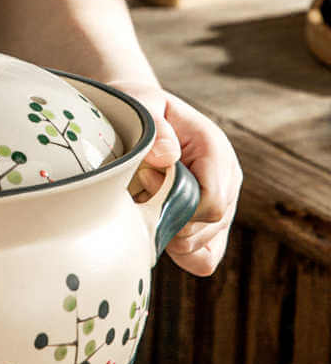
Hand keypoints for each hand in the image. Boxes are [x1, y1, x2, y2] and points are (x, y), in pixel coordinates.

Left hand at [108, 82, 241, 276]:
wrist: (141, 117)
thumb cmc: (139, 111)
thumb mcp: (142, 105)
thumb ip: (155, 127)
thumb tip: (165, 156)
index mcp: (214, 150)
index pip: (210, 202)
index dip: (176, 207)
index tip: (146, 186)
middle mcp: (225, 178)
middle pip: (208, 227)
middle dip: (168, 221)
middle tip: (140, 193)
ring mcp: (220, 202)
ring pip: (203, 245)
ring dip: (168, 235)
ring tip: (146, 204)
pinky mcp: (207, 222)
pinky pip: (204, 257)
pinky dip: (180, 255)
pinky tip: (159, 237)